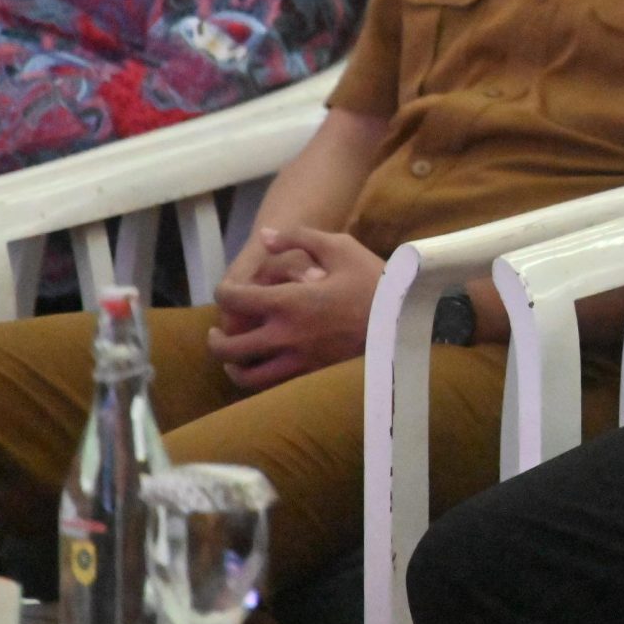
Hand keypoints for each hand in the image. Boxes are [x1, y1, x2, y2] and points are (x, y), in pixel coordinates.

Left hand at [206, 226, 384, 389]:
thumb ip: (298, 238)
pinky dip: (261, 379)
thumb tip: (264, 237)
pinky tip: (266, 367)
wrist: (407, 319)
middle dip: (216, 340)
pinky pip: (275, 385)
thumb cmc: (374, 279)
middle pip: (229, 348)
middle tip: (218, 332)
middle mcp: (287, 336)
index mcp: (289, 303)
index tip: (228, 292)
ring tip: (234, 358)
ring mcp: (300, 361)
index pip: (234, 300)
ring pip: (247, 376)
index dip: (223, 293)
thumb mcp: (340, 246)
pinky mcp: (314, 376)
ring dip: (233, 367)